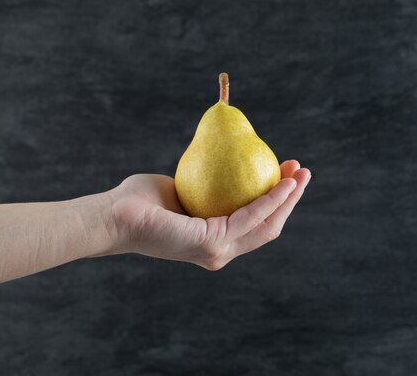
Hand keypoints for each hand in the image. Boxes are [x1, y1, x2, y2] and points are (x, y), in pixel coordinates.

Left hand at [108, 160, 310, 269]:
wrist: (113, 216)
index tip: (287, 175)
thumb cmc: (141, 201)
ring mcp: (217, 251)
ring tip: (300, 174)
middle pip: (268, 227)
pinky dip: (271, 199)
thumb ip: (208, 187)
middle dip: (290, 200)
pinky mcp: (211, 243)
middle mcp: (220, 252)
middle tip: (303, 173)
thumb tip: (226, 165)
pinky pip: (250, 215)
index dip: (277, 202)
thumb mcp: (185, 189)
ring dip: (288, 198)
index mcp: (214, 241)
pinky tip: (281, 181)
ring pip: (266, 224)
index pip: (255, 224)